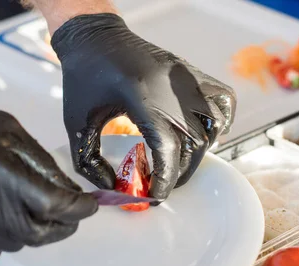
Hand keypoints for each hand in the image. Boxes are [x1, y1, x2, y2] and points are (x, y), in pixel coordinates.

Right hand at [0, 84, 97, 262]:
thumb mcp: (7, 129)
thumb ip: (41, 164)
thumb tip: (70, 194)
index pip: (51, 204)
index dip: (78, 210)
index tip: (89, 207)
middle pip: (36, 234)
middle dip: (58, 226)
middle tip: (64, 215)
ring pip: (13, 245)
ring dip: (24, 229)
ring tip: (12, 205)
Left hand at [51, 13, 235, 200]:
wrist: (93, 37)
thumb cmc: (82, 77)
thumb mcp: (76, 123)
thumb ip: (89, 162)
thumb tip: (111, 187)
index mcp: (141, 97)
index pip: (168, 149)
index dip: (165, 179)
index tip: (155, 195)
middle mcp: (171, 87)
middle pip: (193, 143)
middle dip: (180, 172)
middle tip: (163, 184)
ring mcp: (185, 77)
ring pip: (213, 125)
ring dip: (200, 151)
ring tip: (179, 162)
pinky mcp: (190, 72)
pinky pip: (223, 99)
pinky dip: (222, 121)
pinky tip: (206, 135)